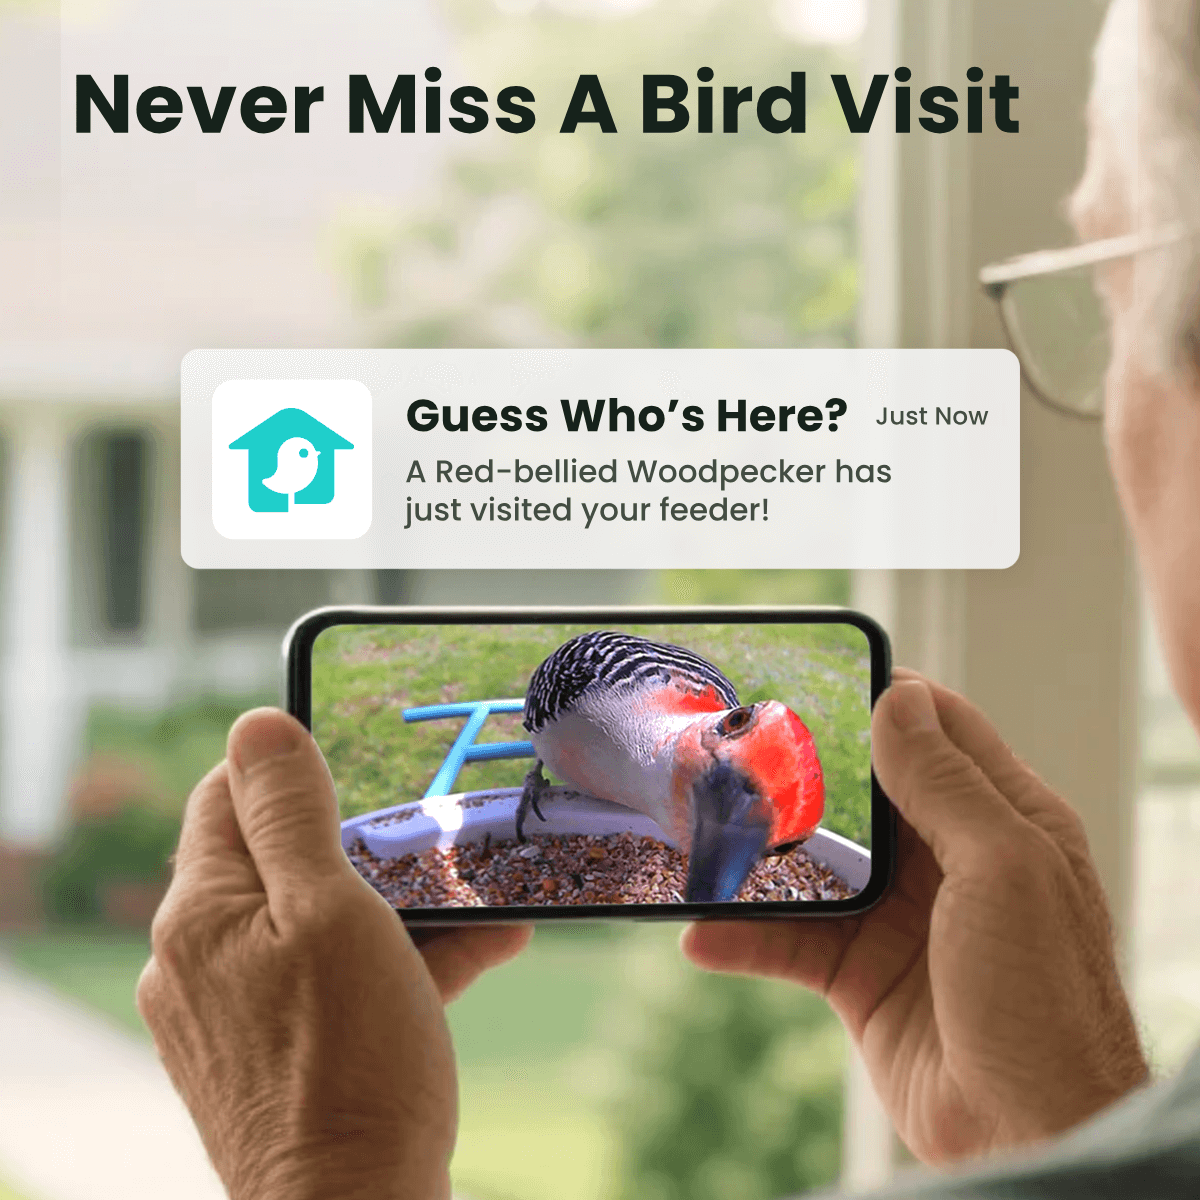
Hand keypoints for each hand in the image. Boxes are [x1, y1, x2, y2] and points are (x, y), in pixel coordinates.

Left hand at [137, 708, 530, 1199]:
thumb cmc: (352, 1060)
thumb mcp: (331, 911)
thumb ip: (289, 814)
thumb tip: (256, 725)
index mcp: (200, 915)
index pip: (226, 796)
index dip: (294, 774)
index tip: (364, 779)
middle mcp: (201, 961)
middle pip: (283, 861)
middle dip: (369, 847)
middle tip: (434, 845)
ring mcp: (239, 1013)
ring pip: (321, 923)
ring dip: (402, 907)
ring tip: (484, 903)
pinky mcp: (279, 1053)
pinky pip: (335, 981)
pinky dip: (399, 962)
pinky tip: (484, 948)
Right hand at [681, 673, 1147, 1165]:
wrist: (1026, 1136)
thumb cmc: (1043, 1002)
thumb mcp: (1004, 870)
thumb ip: (947, 784)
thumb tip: (899, 700)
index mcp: (1002, 820)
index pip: (939, 730)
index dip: (883, 698)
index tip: (817, 675)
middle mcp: (949, 859)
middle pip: (864, 789)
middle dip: (804, 769)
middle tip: (737, 744)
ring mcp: (900, 916)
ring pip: (816, 862)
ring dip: (759, 854)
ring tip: (701, 831)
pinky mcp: (859, 973)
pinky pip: (789, 940)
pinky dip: (743, 935)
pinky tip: (700, 933)